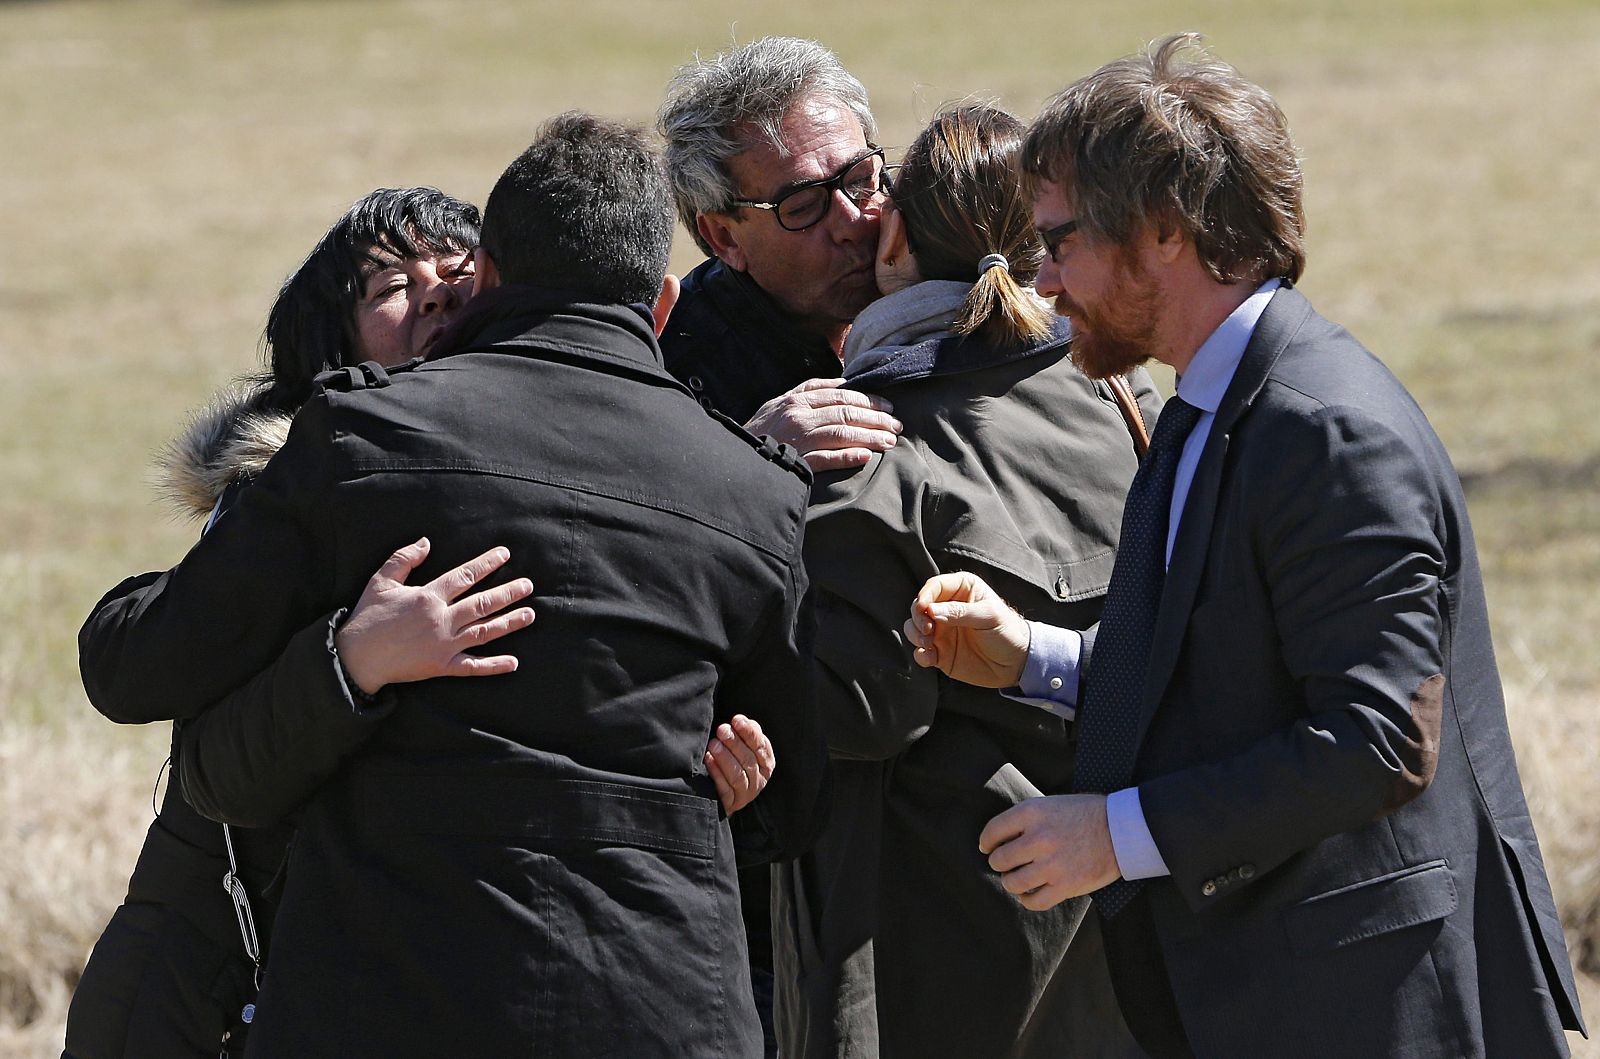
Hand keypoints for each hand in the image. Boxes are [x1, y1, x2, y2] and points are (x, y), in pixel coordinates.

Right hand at [335, 538, 534, 694]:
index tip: (505, 554)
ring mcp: (444, 645)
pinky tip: (513, 662)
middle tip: (528, 585)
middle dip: (508, 592)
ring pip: (484, 632)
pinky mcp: (441, 667)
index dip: (487, 563)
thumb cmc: (368, 616)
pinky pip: (472, 667)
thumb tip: (425, 542)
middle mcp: (441, 620)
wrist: (355, 657)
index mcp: (428, 597)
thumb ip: (403, 558)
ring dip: (509, 622)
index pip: (465, 576)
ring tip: (530, 614)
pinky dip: (493, 665)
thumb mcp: (381, 581)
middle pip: (482, 603)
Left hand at [705, 714, 774, 814]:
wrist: (721, 795)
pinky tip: (708, 759)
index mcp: (766, 764)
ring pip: (738, 775)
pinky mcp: (731, 804)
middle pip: (748, 760)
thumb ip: (746, 734)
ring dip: (725, 758)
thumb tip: (742, 720)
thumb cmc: (733, 762)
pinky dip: (716, 773)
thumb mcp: (744, 748)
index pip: (761, 746)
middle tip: (722, 730)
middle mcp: (760, 780)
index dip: (749, 732)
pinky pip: (725, 789)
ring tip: (713, 744)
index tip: (736, 720)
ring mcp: (746, 794)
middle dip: (734, 743)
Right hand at [744, 377, 901, 471]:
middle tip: (897, 425)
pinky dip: (847, 457)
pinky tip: (866, 457)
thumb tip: (843, 384)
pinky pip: (826, 459)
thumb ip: (808, 391)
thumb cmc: (760, 431)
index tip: (888, 406)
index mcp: (796, 399)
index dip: (868, 399)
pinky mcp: (795, 463)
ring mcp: (797, 440)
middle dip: (877, 418)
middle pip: (846, 412)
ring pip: (842, 433)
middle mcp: (798, 416)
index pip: (840, 395)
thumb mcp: (778, 403)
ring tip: (890, 441)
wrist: (734, 458)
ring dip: (870, 436)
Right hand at [903, 572, 1029, 687]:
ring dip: (915, 634)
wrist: (1017, 663)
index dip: (925, 595)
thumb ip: (959, 612)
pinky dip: (920, 654)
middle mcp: (947, 608)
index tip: (923, 608)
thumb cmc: (1008, 631)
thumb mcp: (988, 616)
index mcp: (962, 590)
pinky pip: (920, 651)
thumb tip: (931, 611)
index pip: (935, 586)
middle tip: (928, 629)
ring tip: (928, 642)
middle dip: (918, 617)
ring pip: (914, 627)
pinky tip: (930, 657)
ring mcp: (942, 631)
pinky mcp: (940, 652)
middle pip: (919, 606)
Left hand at [978, 794, 1120, 910]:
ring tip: (1017, 879)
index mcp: (1033, 813)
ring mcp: (1052, 864)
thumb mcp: (1051, 804)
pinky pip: (1034, 902)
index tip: (987, 848)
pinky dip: (1027, 900)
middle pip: (1000, 860)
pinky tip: (1030, 894)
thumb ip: (1026, 819)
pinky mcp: (1066, 886)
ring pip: (1012, 883)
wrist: (1122, 829)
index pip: (993, 831)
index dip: (986, 842)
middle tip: (1006, 864)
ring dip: (1011, 882)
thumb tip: (1000, 837)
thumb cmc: (1086, 814)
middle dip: (1000, 863)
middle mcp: (1039, 838)